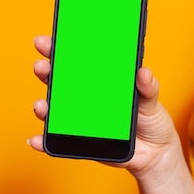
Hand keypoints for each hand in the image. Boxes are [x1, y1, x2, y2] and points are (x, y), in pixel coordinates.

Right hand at [29, 36, 181, 177]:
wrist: (155, 153)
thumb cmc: (151, 121)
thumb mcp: (151, 101)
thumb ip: (148, 87)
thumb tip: (143, 72)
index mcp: (101, 81)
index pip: (77, 60)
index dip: (60, 48)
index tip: (49, 40)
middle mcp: (85, 98)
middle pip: (59, 81)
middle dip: (46, 71)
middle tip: (42, 66)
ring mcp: (80, 119)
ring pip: (54, 110)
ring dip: (43, 106)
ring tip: (42, 106)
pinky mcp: (80, 141)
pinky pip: (57, 140)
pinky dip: (44, 141)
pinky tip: (38, 140)